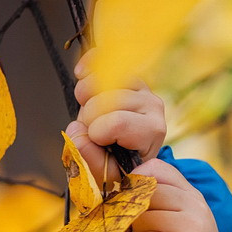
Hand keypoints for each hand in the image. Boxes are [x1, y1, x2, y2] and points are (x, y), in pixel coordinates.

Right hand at [67, 49, 166, 183]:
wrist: (125, 151)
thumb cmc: (117, 163)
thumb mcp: (105, 171)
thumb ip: (91, 157)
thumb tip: (77, 131)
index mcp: (153, 132)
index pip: (117, 122)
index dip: (97, 132)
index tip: (98, 142)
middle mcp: (153, 107)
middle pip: (106, 101)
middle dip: (89, 117)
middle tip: (93, 129)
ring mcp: (143, 88)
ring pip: (102, 80)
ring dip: (85, 96)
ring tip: (89, 112)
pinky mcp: (128, 75)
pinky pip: (106, 59)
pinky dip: (88, 65)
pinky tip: (80, 74)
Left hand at [130, 158, 231, 231]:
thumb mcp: (182, 228)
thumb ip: (160, 207)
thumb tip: (115, 195)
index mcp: (194, 197)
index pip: (157, 168)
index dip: (135, 179)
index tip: (129, 201)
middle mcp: (196, 206)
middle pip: (144, 190)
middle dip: (131, 212)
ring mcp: (193, 226)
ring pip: (142, 217)